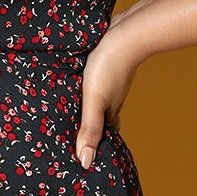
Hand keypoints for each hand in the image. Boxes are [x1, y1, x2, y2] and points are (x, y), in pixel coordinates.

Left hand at [75, 23, 141, 168]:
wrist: (126, 33)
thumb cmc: (108, 67)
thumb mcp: (93, 100)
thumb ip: (89, 128)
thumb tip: (85, 162)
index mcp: (110, 112)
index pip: (103, 136)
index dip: (94, 146)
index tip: (82, 157)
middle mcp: (113, 100)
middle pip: (100, 120)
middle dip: (89, 129)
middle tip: (72, 138)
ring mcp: (112, 84)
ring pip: (98, 102)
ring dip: (87, 108)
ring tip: (70, 114)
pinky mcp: (107, 67)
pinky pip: (97, 85)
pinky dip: (88, 90)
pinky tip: (78, 85)